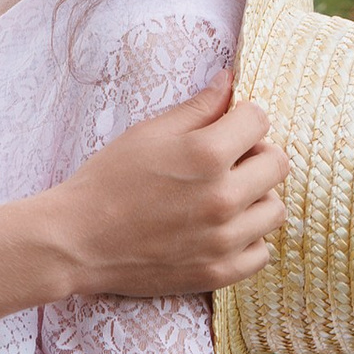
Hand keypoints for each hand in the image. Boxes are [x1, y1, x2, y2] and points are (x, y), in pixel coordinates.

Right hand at [0, 66, 285, 336]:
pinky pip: (261, 253)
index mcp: (206, 155)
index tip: (227, 126)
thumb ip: (197, 107)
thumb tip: (230, 80)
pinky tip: (223, 230)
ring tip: (226, 197)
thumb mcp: (149, 133)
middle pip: (277, 164)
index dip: (243, 118)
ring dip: (257, 198)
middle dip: (256, 154)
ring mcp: (222, 240)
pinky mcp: (216, 273)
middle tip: (229, 161)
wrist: (76, 241)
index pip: (260, 120)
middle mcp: (222, 198)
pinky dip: (249, 240)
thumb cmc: (107, 181)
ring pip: (274, 210)